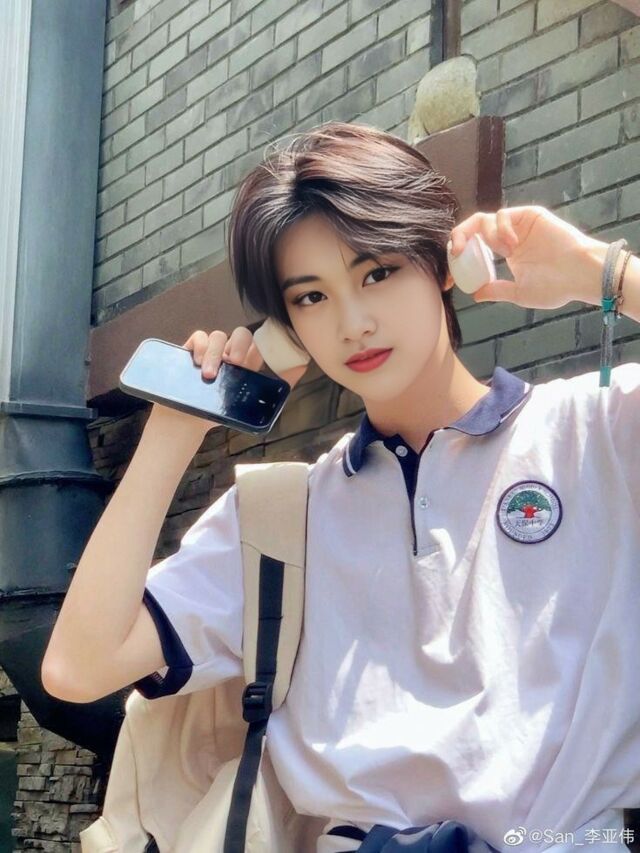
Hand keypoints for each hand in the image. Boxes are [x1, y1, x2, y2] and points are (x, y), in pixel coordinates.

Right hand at [156, 326, 306, 434]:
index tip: (264, 351)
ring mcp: (210, 351)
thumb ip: (274, 390)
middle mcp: (229, 354)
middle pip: (241, 335)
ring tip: (210, 375)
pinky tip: (197, 364)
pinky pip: (199, 337)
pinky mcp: (192, 350)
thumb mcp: (247, 406)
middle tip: (236, 363)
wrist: (188, 421)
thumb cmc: (218, 412)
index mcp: (246, 365)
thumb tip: (302, 367)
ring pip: (218, 336)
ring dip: (215, 353)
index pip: (259, 345)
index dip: (264, 341)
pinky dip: (199, 347)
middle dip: (240, 345)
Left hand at [448, 205, 605, 309]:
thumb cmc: (556, 287)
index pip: (474, 248)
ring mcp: (518, 225)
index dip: (459, 257)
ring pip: (484, 220)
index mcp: (506, 253)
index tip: (450, 273)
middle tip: (455, 253)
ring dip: (484, 236)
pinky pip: (502, 214)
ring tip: (502, 252)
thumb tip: (475, 294)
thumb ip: (497, 291)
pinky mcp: (529, 215)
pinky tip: (511, 245)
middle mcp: (509, 237)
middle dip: (458, 238)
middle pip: (473, 229)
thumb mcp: (519, 293)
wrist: (580, 275)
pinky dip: (499, 228)